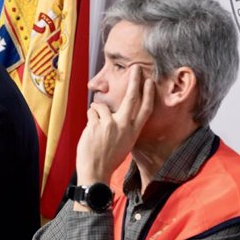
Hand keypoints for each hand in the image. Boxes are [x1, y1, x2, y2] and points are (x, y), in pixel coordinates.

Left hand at [76, 64, 153, 185]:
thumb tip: (115, 112)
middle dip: (134, 80)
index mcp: (133, 131)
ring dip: (96, 112)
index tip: (149, 81)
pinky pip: (91, 111)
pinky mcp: (96, 124)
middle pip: (131, 97)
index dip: (148, 94)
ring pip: (101, 105)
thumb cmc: (108, 159)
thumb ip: (122, 126)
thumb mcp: (123, 143)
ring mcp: (110, 124)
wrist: (95, 172)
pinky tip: (90, 131)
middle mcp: (124, 126)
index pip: (145, 109)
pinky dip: (89, 117)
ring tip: (95, 128)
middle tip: (135, 68)